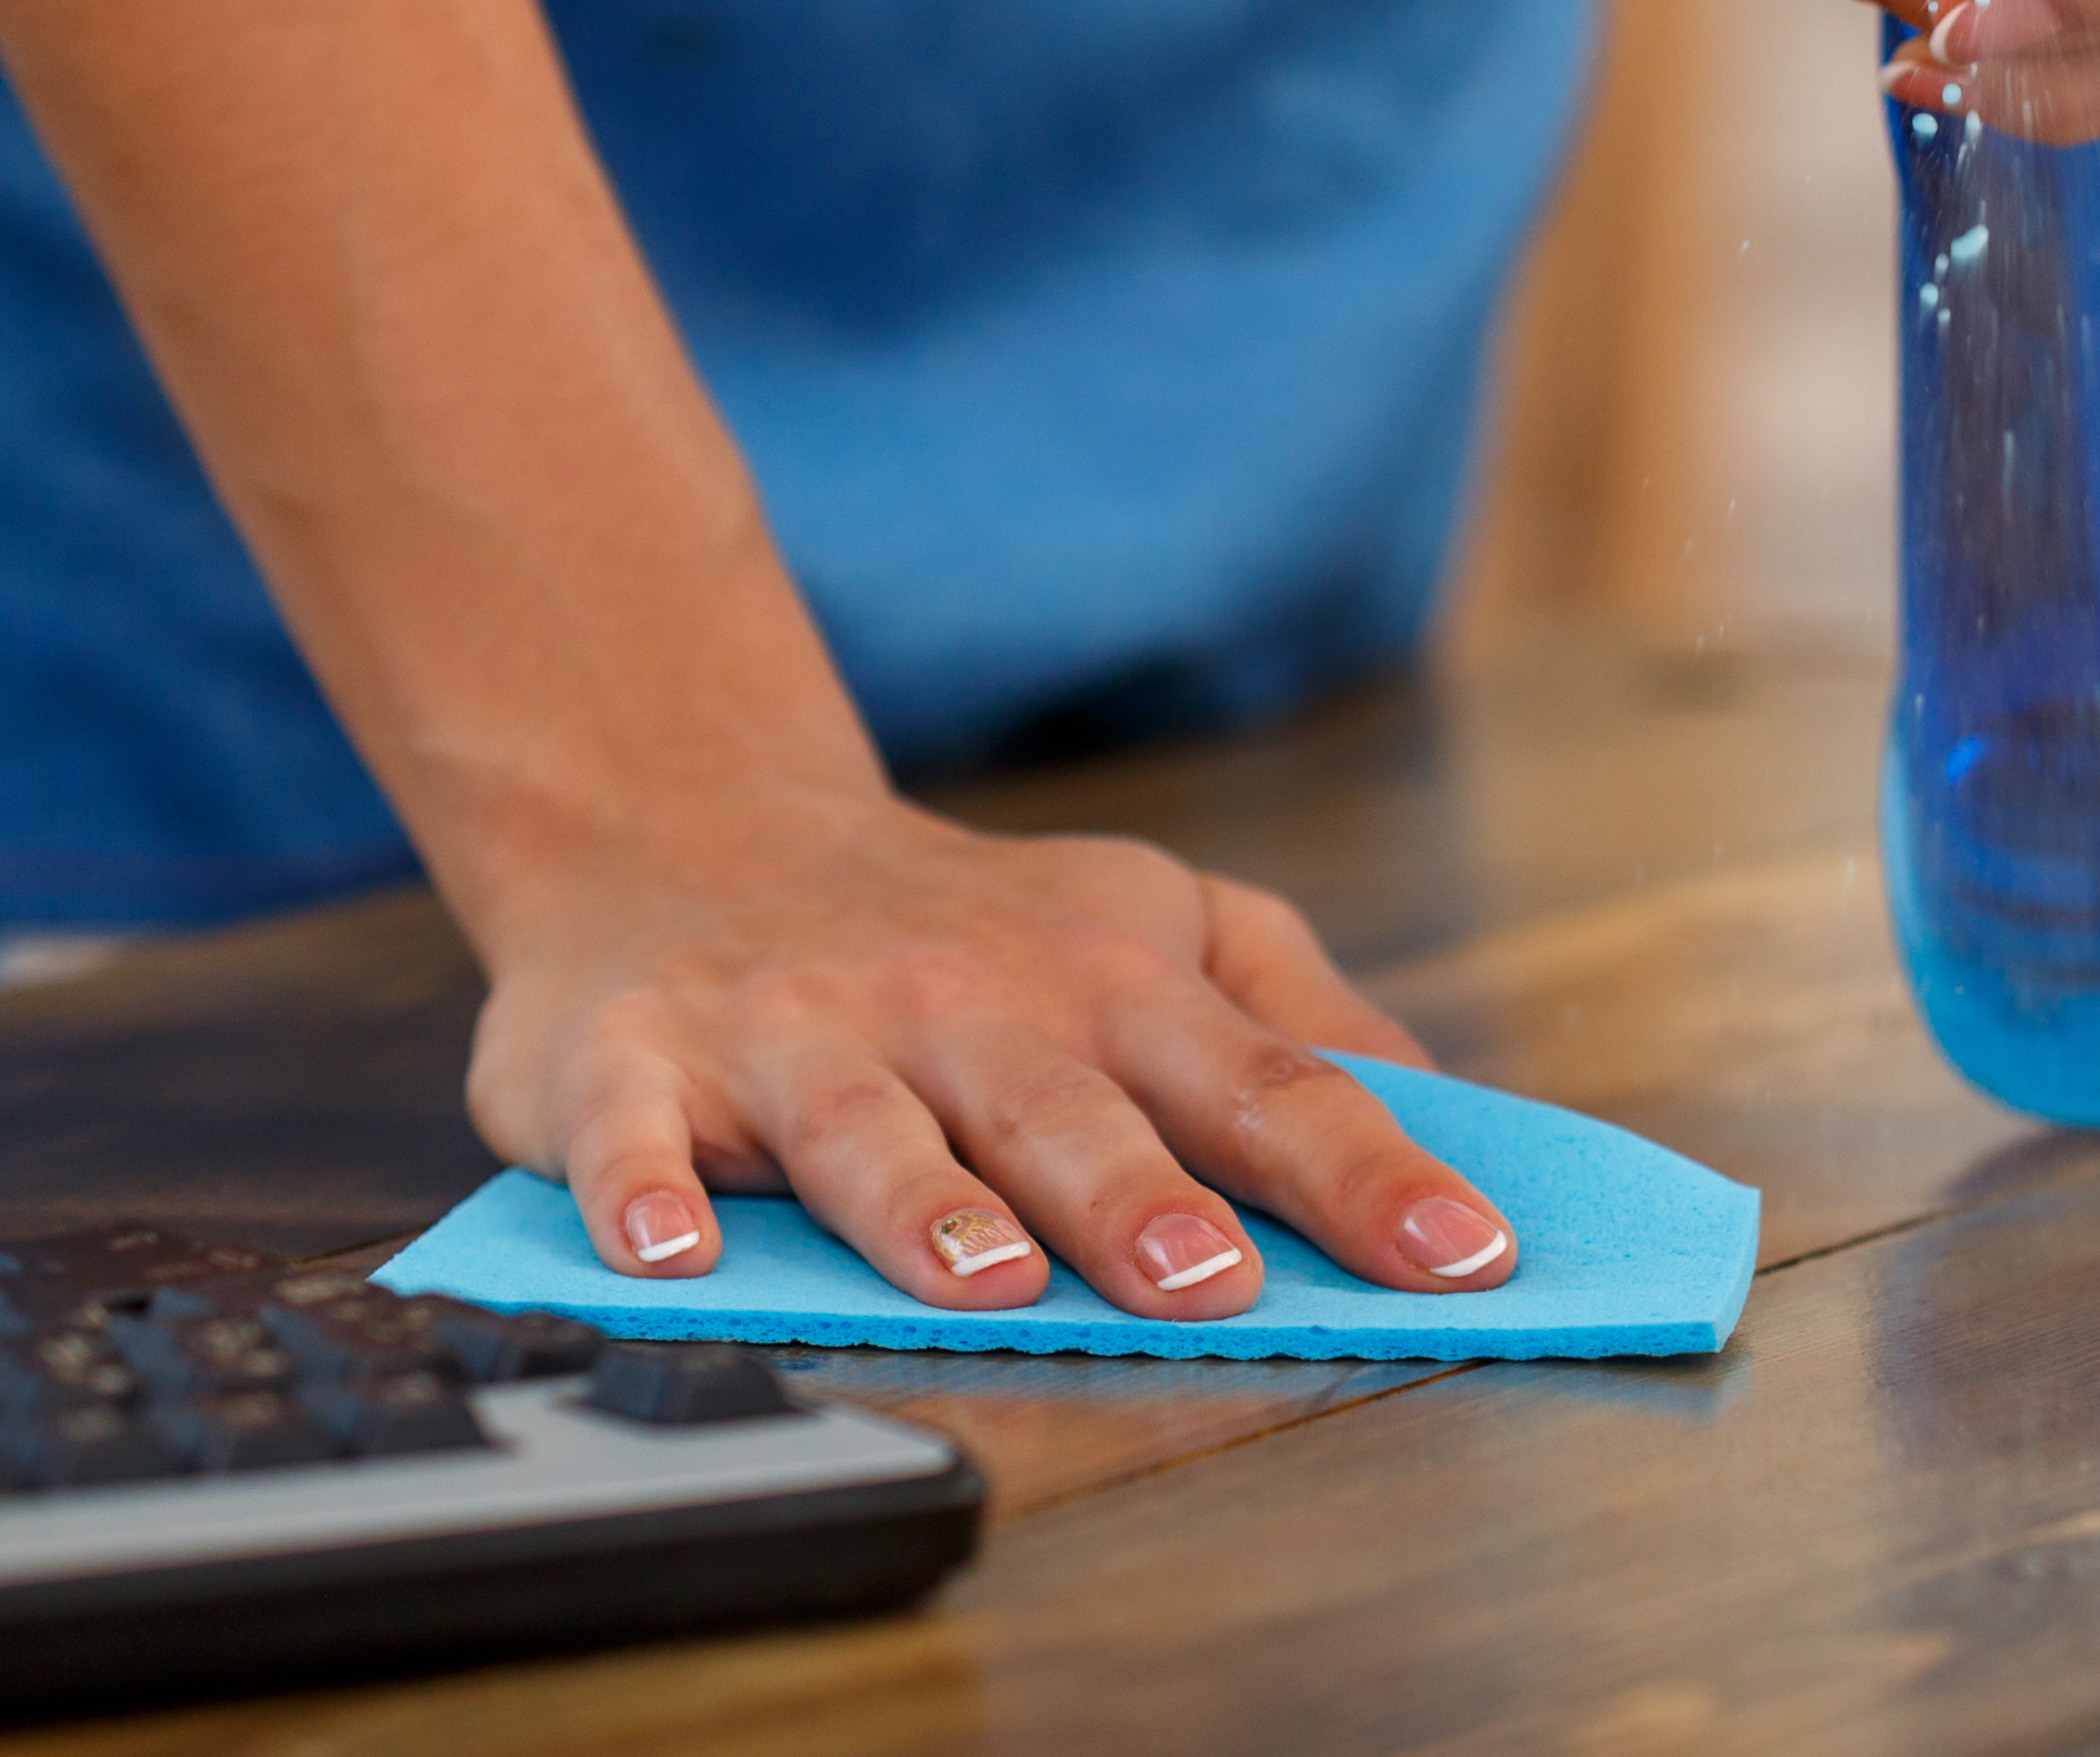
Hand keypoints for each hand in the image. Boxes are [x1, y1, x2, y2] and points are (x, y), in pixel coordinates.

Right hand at [458, 778, 1517, 1317]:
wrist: (693, 817)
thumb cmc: (965, 920)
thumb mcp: (1158, 923)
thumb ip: (1302, 1013)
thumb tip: (1447, 1115)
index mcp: (1109, 981)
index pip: (1263, 1082)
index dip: (1368, 1172)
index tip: (1464, 1260)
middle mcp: (962, 999)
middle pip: (1066, 1112)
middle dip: (1143, 1199)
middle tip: (1216, 1281)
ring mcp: (797, 1028)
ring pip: (868, 1128)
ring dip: (927, 1206)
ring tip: (988, 1281)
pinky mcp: (636, 1056)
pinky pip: (635, 1130)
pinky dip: (644, 1187)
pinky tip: (668, 1252)